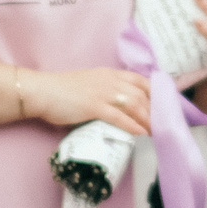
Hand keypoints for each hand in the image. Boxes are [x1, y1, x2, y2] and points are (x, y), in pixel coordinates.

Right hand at [23, 67, 151, 134]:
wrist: (41, 91)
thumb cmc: (62, 90)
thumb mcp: (89, 84)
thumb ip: (105, 91)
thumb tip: (119, 107)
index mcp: (109, 74)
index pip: (141, 80)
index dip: (156, 93)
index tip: (165, 106)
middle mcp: (110, 80)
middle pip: (142, 94)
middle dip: (155, 110)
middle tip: (163, 124)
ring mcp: (102, 93)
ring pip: (134, 105)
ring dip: (148, 120)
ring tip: (156, 132)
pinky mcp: (94, 106)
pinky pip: (119, 117)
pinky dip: (133, 126)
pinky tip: (141, 133)